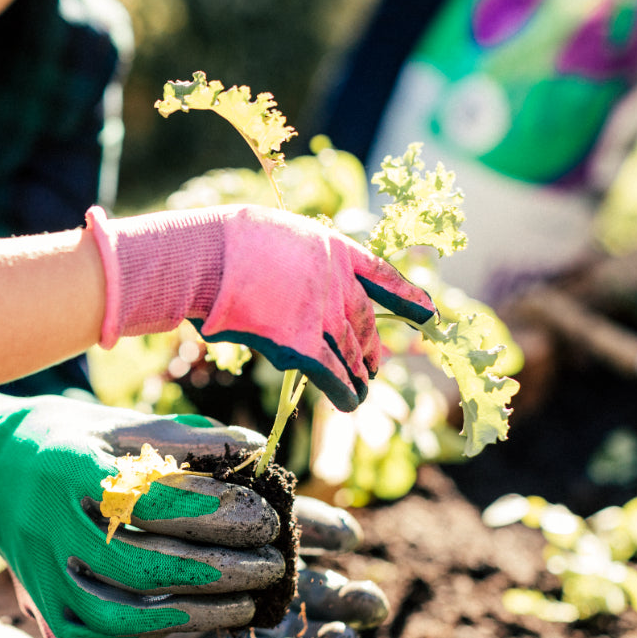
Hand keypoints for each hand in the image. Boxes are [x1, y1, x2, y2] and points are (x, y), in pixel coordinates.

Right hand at [0, 393, 290, 637]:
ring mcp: (37, 575)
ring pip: (118, 616)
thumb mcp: (116, 424)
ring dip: (193, 614)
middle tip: (272, 563)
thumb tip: (255, 449)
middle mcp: (46, 526)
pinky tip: (192, 615)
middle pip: (141, 566)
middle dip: (219, 570)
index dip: (215, 513)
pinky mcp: (38, 608)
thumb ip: (184, 438)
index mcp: (68, 469)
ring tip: (245, 602)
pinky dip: (150, 634)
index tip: (264, 515)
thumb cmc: (65, 439)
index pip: (151, 502)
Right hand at [85, 205, 435, 410]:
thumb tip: (295, 284)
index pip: (383, 276)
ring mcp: (322, 315)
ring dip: (360, 375)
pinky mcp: (301, 345)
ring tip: (363, 390)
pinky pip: (332, 375)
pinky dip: (344, 391)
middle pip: (366, 323)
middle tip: (375, 365)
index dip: (408, 296)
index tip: (429, 313)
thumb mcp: (276, 234)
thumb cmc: (226, 242)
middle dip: (372, 347)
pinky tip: (350, 403)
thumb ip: (298, 261)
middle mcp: (337, 283)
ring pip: (352, 353)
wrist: (206, 256)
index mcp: (335, 250)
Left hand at [157, 498, 387, 637]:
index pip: (349, 607)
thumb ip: (305, 522)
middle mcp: (293, 633)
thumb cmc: (222, 531)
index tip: (368, 598)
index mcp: (312, 596)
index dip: (362, 605)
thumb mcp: (264, 518)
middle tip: (338, 637)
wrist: (154, 550)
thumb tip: (351, 535)